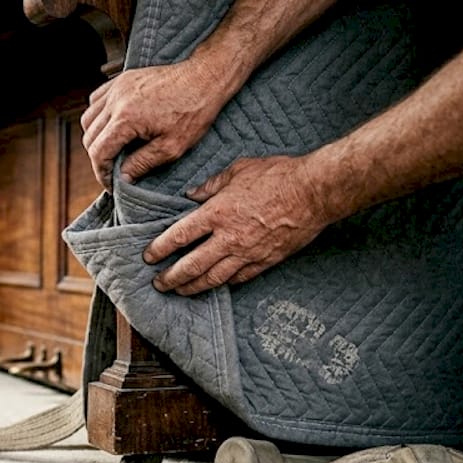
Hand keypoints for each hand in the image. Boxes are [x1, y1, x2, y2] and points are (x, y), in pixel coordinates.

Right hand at [81, 60, 228, 187]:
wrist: (204, 77)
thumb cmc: (193, 111)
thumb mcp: (172, 147)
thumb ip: (143, 163)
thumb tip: (123, 177)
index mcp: (126, 119)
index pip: (98, 152)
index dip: (101, 173)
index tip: (111, 184)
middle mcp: (116, 101)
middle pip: (90, 137)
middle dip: (98, 158)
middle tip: (113, 170)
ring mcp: (117, 87)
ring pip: (88, 118)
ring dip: (96, 137)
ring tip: (112, 150)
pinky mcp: (122, 80)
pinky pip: (96, 100)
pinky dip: (98, 116)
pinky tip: (112, 126)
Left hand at [142, 156, 329, 295]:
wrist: (314, 192)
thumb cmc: (278, 176)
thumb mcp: (238, 170)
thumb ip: (211, 185)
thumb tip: (192, 195)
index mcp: (217, 213)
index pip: (179, 236)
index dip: (160, 249)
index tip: (148, 256)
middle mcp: (228, 238)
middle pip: (191, 265)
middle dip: (171, 278)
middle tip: (158, 284)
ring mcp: (247, 253)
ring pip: (213, 278)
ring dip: (192, 287)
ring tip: (180, 292)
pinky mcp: (265, 261)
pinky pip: (238, 279)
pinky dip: (223, 284)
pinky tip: (214, 287)